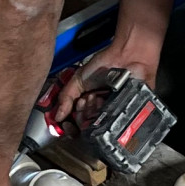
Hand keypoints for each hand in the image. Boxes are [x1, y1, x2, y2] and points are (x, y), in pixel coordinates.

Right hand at [40, 27, 164, 124]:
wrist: (126, 57)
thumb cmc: (105, 64)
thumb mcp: (79, 79)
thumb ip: (66, 96)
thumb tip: (57, 116)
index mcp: (87, 105)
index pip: (76, 124)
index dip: (69, 125)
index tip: (65, 122)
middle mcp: (100, 112)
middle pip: (86, 128)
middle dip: (81, 116)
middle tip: (83, 101)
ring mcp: (114, 113)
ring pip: (98, 127)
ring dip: (92, 114)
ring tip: (95, 98)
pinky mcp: (127, 113)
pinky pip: (115, 124)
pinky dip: (107, 115)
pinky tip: (105, 102)